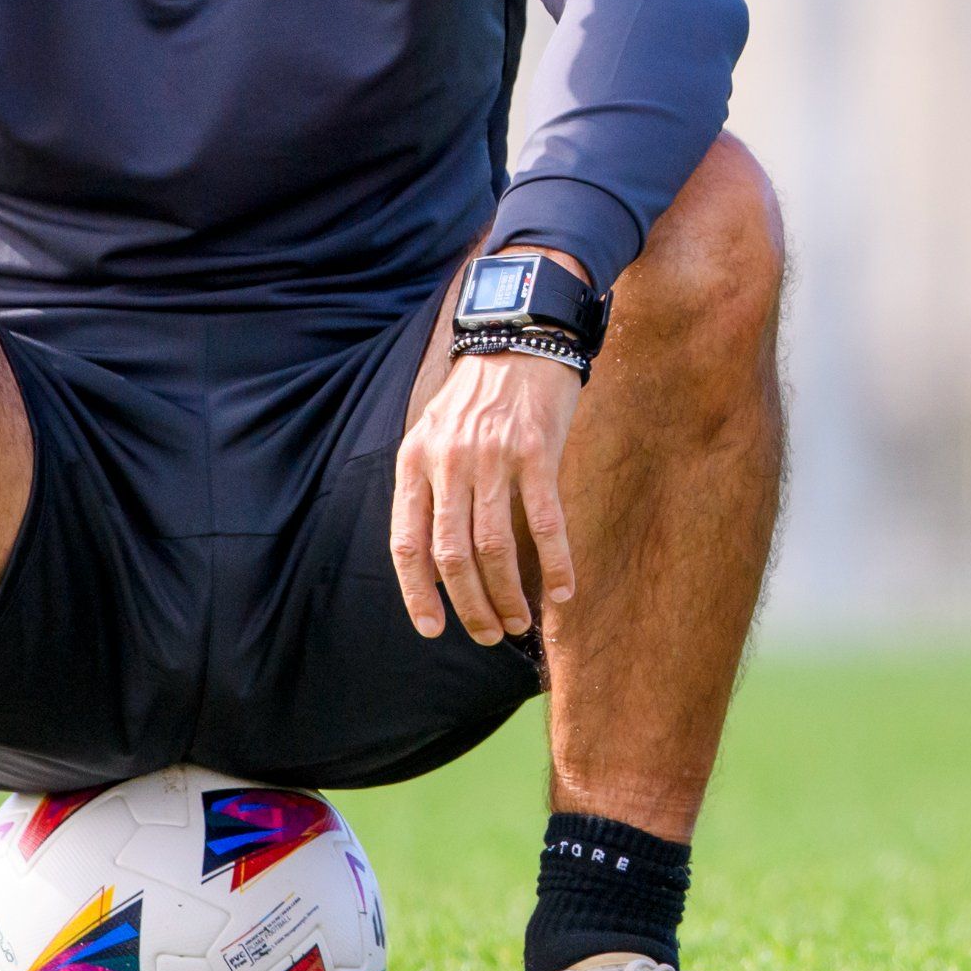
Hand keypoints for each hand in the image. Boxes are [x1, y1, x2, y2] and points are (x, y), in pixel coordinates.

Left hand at [389, 340, 583, 645]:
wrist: (519, 336)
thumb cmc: (478, 395)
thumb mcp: (435, 434)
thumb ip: (430, 489)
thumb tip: (438, 564)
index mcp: (415, 461)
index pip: (408, 543)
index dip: (418, 593)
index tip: (432, 628)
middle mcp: (449, 462)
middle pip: (453, 554)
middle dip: (470, 605)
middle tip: (489, 634)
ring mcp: (493, 457)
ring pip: (496, 546)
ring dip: (509, 594)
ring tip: (520, 621)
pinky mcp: (538, 452)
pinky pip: (547, 522)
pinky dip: (555, 563)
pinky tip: (563, 591)